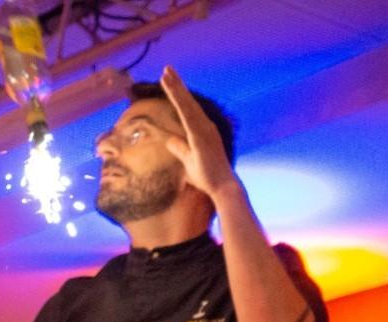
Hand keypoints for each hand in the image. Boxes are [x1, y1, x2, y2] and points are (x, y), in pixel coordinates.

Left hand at [159, 65, 238, 200]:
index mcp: (200, 130)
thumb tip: (169, 141)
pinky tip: (172, 90)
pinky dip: (179, 100)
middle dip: (176, 85)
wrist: (222, 187)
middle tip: (166, 68)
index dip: (177, 95)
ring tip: (165, 73)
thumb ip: (179, 148)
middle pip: (187, 102)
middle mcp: (204, 126)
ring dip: (176, 88)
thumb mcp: (188, 159)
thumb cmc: (207, 176)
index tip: (168, 81)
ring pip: (187, 104)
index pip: (185, 109)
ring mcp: (204, 129)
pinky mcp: (201, 135)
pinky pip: (187, 114)